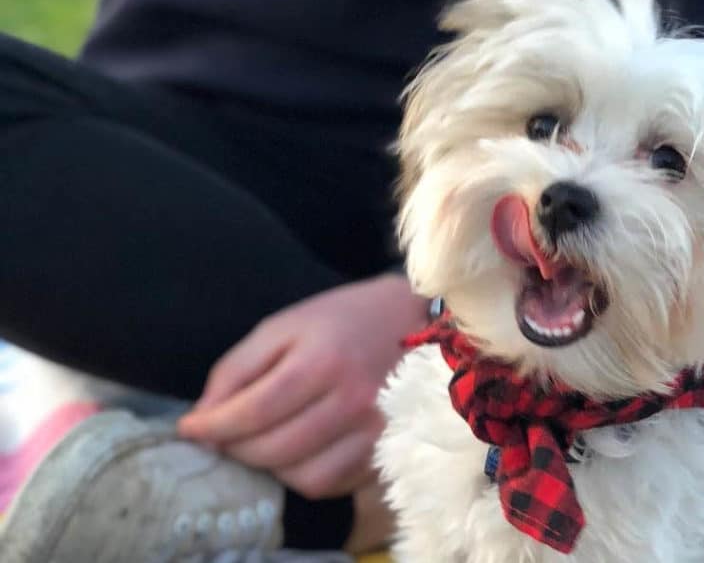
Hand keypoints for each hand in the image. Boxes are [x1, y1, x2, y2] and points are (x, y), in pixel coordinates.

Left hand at [178, 274, 426, 498]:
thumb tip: (202, 417)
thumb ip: (238, 368)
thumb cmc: (342, 320)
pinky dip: (304, 476)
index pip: (252, 413)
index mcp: (322, 361)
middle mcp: (353, 401)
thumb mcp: (284, 326)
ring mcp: (375, 431)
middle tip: (223, 436)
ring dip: (270, 468)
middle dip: (235, 449)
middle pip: (274, 450)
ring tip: (261, 444)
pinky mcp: (387, 449)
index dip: (211, 428)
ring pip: (302, 478)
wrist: (414, 320)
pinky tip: (297, 452)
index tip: (188, 429)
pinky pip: (333, 484)